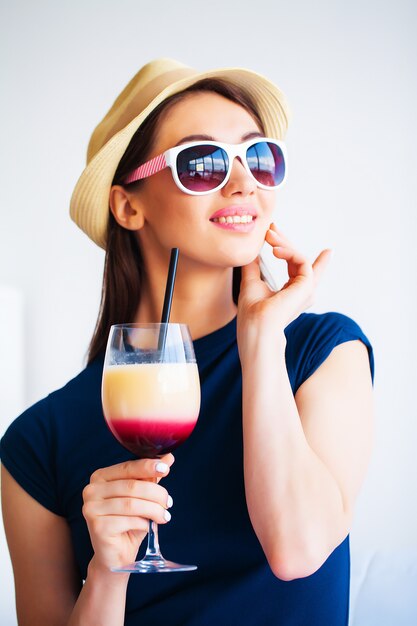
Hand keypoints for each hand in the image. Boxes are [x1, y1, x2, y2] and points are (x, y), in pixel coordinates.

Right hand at [82, 453, 174, 571]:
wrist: (116, 556)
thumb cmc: (128, 522)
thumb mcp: (141, 497)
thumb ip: (151, 476)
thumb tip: (168, 457)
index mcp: (100, 477)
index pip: (127, 467)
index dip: (148, 466)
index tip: (165, 468)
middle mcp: (91, 490)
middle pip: (132, 486)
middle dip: (156, 493)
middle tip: (168, 503)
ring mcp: (91, 508)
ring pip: (132, 503)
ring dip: (154, 509)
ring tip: (164, 516)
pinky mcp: (97, 527)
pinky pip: (129, 520)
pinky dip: (144, 523)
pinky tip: (147, 527)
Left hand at [237, 223, 331, 353]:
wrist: (257, 327)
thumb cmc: (252, 313)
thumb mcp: (251, 283)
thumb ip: (254, 268)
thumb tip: (251, 252)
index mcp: (290, 293)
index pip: (298, 268)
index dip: (291, 249)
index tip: (277, 232)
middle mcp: (301, 292)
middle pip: (299, 260)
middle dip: (285, 241)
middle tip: (271, 227)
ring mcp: (306, 290)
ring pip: (300, 257)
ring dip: (284, 243)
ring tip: (269, 235)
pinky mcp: (307, 286)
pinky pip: (301, 259)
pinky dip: (288, 250)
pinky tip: (274, 249)